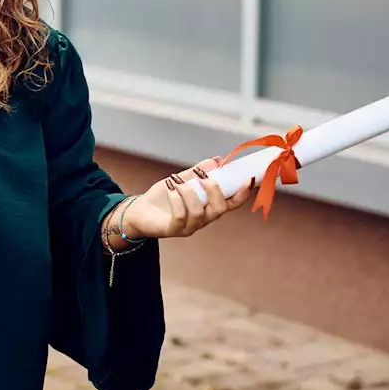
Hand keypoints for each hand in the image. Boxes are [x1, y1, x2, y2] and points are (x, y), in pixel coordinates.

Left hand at [121, 158, 253, 239]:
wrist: (139, 211)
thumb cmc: (163, 197)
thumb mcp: (182, 180)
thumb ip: (199, 172)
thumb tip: (218, 160)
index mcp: (209, 206)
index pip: (232, 203)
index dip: (243, 193)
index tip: (249, 178)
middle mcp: (203, 219)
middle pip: (220, 209)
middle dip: (214, 190)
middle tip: (202, 177)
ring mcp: (189, 226)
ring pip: (199, 212)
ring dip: (188, 192)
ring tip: (176, 181)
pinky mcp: (174, 230)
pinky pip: (180, 216)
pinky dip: (176, 199)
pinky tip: (170, 189)